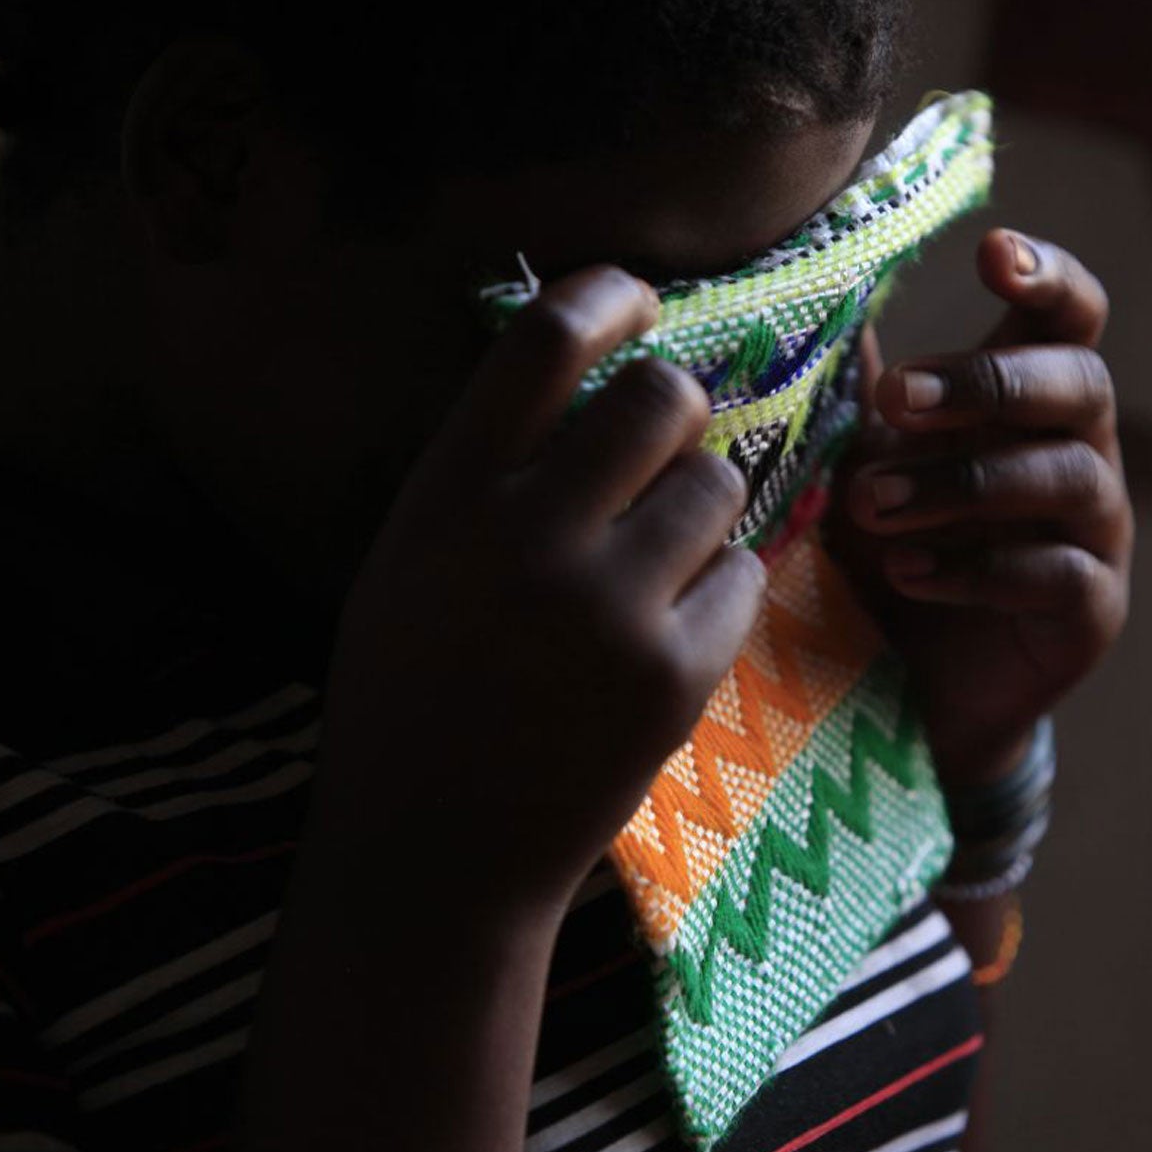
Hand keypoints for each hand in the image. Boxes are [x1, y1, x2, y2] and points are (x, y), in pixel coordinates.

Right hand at [314, 265, 766, 914]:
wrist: (435, 857)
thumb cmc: (409, 700)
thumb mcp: (408, 562)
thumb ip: (486, 468)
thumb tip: (590, 366)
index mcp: (448, 498)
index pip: (546, 341)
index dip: (610, 294)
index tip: (640, 300)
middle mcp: (530, 538)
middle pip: (663, 396)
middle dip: (675, 409)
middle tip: (658, 451)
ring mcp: (611, 610)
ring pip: (718, 484)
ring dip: (698, 505)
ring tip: (652, 562)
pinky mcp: (677, 676)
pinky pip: (743, 576)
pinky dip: (717, 592)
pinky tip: (665, 632)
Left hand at [831, 229, 1131, 786]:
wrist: (916, 689)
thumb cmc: (893, 551)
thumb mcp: (865, 461)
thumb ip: (858, 392)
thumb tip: (807, 299)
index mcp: (1033, 400)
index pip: (1072, 315)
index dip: (1049, 275)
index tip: (993, 253)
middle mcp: (1081, 452)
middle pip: (1082, 381)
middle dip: (987, 384)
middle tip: (896, 405)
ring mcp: (1097, 534)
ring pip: (1070, 476)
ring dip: (967, 483)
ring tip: (874, 507)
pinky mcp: (1092, 612)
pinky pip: (1061, 575)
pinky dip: (981, 572)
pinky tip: (909, 574)